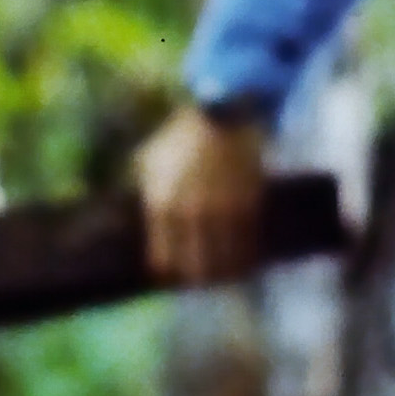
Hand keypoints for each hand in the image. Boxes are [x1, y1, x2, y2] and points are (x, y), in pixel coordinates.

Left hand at [136, 100, 268, 287]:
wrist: (220, 115)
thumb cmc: (179, 138)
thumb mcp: (150, 162)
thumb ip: (147, 194)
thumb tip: (146, 224)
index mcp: (162, 205)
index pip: (164, 259)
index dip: (169, 271)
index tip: (173, 273)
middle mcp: (190, 215)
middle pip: (195, 270)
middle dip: (197, 279)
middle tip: (200, 279)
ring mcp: (221, 214)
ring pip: (224, 265)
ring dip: (224, 275)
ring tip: (223, 277)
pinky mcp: (248, 208)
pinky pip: (246, 249)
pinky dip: (245, 261)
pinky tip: (243, 265)